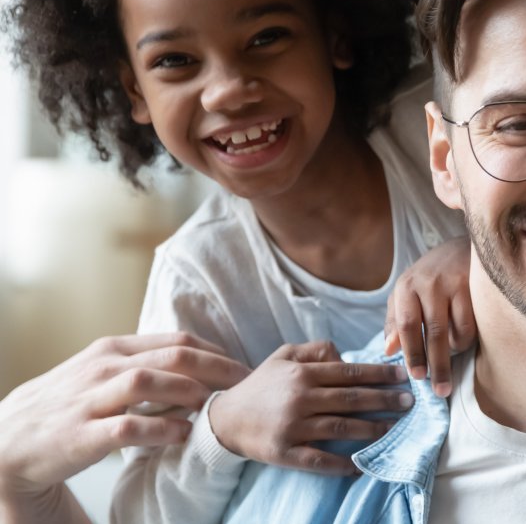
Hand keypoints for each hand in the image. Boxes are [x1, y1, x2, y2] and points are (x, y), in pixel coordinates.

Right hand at [0, 333, 248, 499]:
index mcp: (112, 349)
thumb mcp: (100, 372)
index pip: (177, 340)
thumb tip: (196, 363)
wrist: (7, 442)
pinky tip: (183, 434)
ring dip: (190, 392)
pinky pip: (129, 427)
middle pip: (174, 355)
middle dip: (218, 369)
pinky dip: (161, 428)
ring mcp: (90, 399)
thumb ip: (142, 363)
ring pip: (150, 381)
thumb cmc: (64, 405)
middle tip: (246, 386)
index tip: (243, 368)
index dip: (217, 352)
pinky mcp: (82, 434)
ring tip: (215, 407)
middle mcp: (103, 367)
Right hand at [208, 341, 411, 474]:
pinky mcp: (284, 452)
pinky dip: (341, 465)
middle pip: (351, 399)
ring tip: (395, 428)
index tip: (403, 377)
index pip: (349, 372)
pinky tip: (361, 465)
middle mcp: (299, 398)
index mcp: (302, 373)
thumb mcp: (284, 355)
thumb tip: (345, 355)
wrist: (224, 418)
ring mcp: (292, 427)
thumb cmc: (261, 385)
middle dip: (384, 400)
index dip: (379, 375)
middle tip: (410, 403)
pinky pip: (318, 460)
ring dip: (372, 429)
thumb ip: (316, 349)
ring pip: (341, 428)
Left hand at [383, 235, 474, 395]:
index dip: (412, 353)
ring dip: (455, 351)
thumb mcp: (406, 293)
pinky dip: (469, 338)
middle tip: (440, 389)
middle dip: (437, 365)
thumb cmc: (431, 276)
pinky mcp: (476, 286)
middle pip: (433, 332)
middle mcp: (429, 283)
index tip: (417, 377)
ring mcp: (454, 283)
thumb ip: (395, 321)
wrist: (463, 245)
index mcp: (406, 286)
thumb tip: (389, 351)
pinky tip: (465, 338)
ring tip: (452, 355)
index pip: (406, 325)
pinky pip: (474, 323)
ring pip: (456, 330)